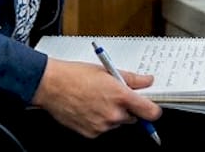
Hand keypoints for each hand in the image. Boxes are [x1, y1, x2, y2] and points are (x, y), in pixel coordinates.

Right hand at [32, 58, 162, 137]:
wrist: (51, 86)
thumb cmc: (75, 75)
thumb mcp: (107, 71)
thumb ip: (132, 79)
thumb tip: (147, 81)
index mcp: (121, 96)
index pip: (150, 112)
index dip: (152, 109)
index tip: (151, 107)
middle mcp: (113, 114)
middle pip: (133, 118)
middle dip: (127, 108)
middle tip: (113, 96)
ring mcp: (102, 126)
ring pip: (117, 123)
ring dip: (112, 115)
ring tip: (96, 100)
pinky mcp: (91, 133)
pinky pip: (102, 129)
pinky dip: (99, 121)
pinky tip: (89, 108)